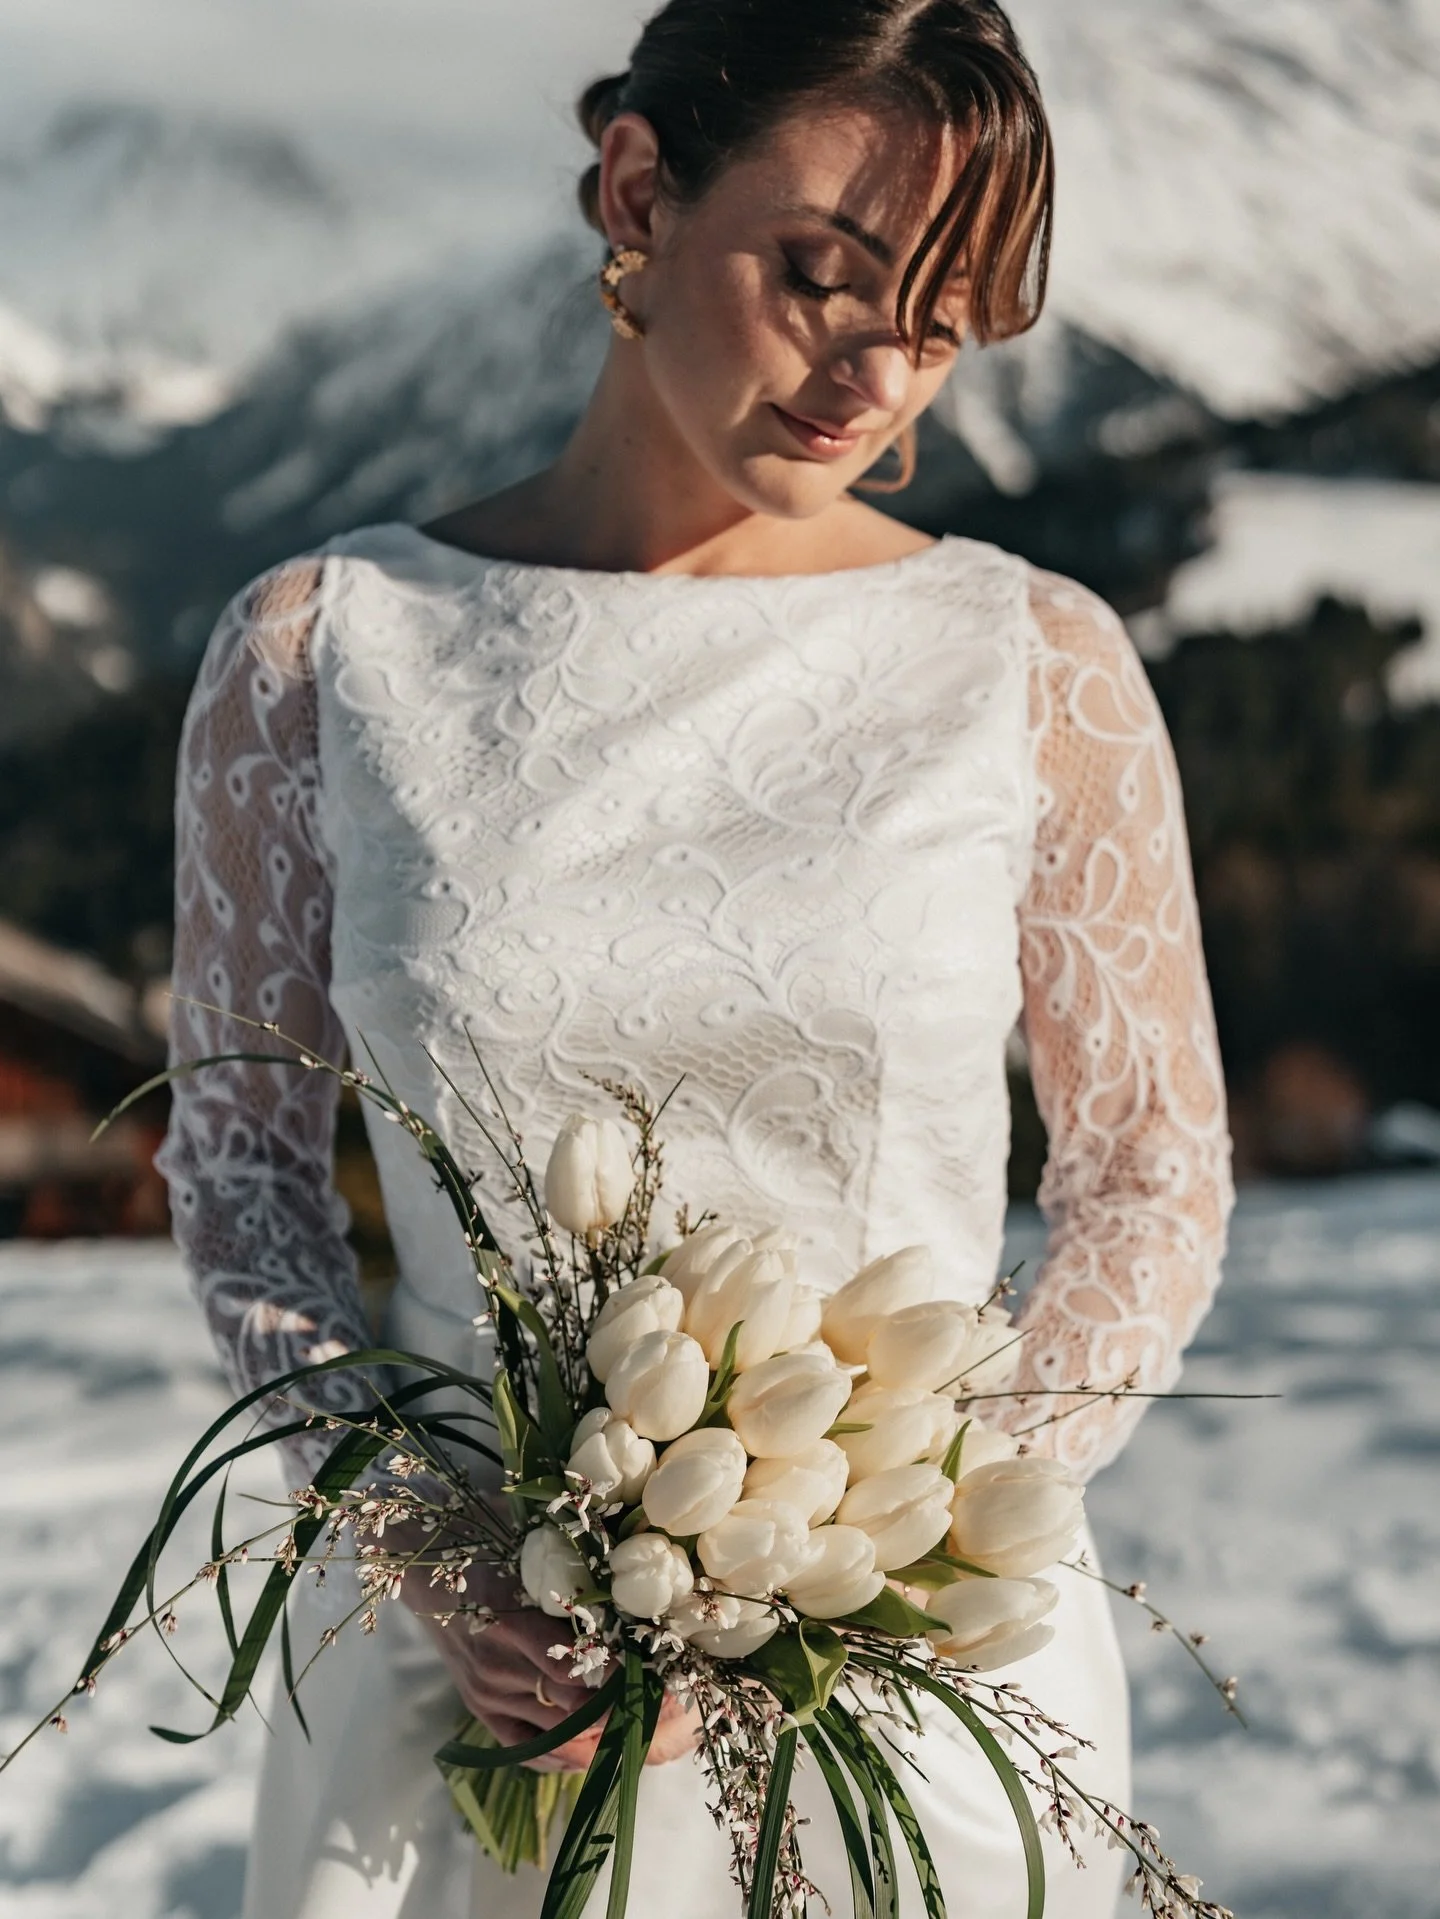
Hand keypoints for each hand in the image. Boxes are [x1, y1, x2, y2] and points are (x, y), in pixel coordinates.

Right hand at [395, 1521, 697, 1771]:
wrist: (422, 1567)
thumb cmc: (480, 1542)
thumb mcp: (524, 1542)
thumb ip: (571, 1559)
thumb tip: (629, 1549)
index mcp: (512, 1621)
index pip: (578, 1666)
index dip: (621, 1673)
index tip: (658, 1669)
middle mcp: (499, 1665)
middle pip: (575, 1704)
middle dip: (621, 1704)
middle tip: (662, 1700)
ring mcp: (487, 1693)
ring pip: (557, 1728)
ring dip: (600, 1728)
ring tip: (642, 1722)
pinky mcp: (479, 1709)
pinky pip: (524, 1748)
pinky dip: (561, 1756)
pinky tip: (591, 1753)